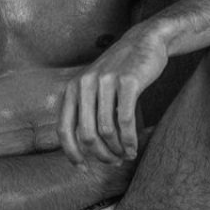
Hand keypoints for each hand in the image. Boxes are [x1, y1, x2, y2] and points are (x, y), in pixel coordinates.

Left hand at [58, 27, 166, 163]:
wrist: (145, 41)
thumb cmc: (121, 70)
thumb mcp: (95, 85)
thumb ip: (86, 109)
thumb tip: (85, 148)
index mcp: (72, 88)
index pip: (64, 129)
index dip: (71, 153)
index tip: (83, 168)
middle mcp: (84, 84)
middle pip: (86, 134)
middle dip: (100, 154)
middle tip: (113, 162)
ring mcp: (106, 82)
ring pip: (106, 130)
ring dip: (117, 149)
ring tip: (126, 155)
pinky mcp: (128, 82)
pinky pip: (126, 120)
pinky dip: (129, 140)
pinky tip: (134, 148)